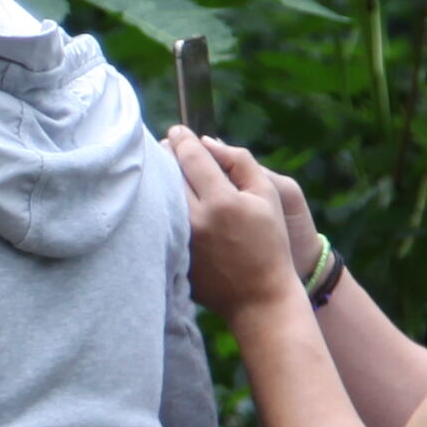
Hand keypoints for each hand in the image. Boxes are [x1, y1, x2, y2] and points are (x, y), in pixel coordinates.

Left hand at [166, 128, 307, 322]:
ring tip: (164, 167)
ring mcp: (178, 238)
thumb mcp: (269, 195)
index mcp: (222, 201)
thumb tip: (207, 141)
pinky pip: (157, 218)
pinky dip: (158, 203)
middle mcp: (195, 219)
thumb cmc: (269, 242)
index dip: (182, 138)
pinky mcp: (170, 254)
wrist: (258, 296)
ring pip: (157, 194)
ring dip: (159, 176)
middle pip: (167, 172)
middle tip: (168, 145)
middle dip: (166, 153)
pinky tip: (163, 197)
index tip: (178, 130)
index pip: (190, 156)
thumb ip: (240, 161)